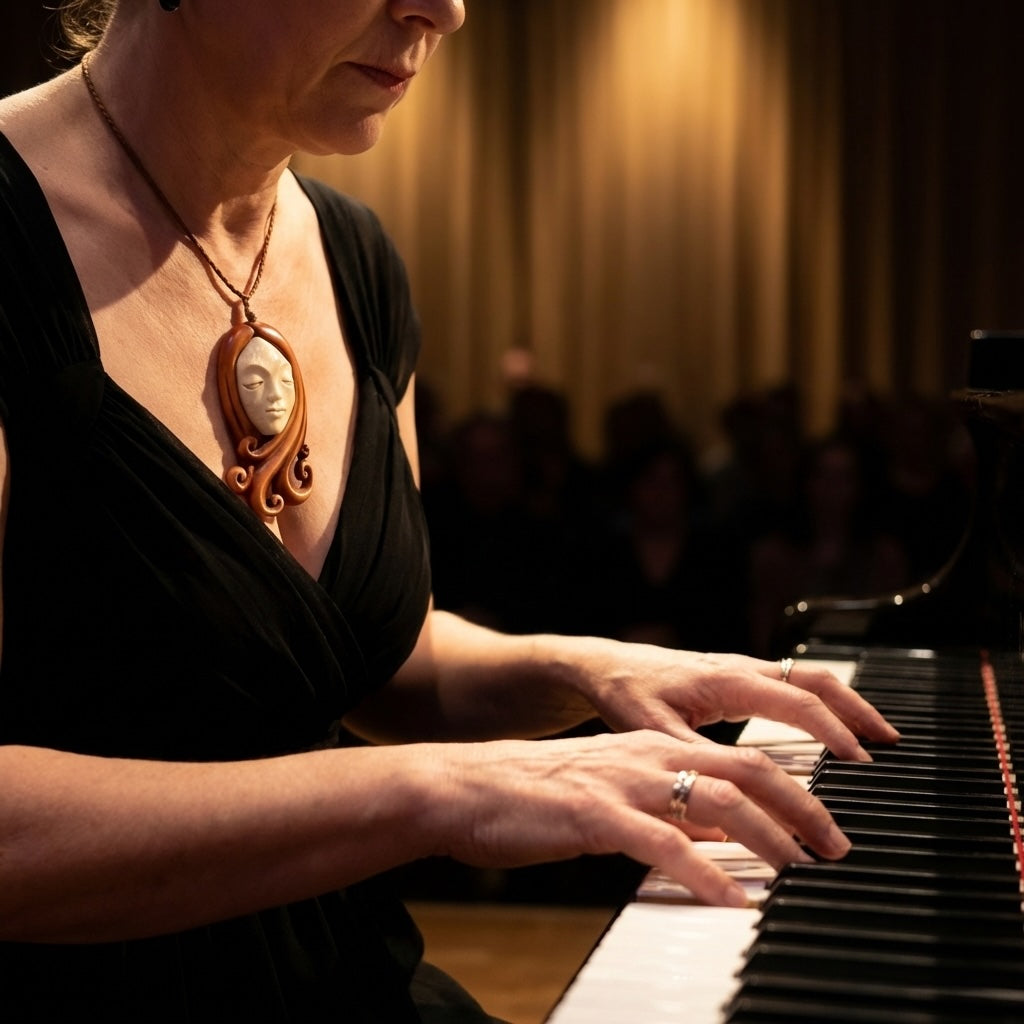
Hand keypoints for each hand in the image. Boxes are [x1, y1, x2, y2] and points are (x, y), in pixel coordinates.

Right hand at [433, 729, 852, 906]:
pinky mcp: (595, 813)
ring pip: (718, 800)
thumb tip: (720, 841)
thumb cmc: (535, 797)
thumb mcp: (614, 797)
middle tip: (837, 846)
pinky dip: (706, 872)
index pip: (743, 758)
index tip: (828, 820)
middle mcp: (647, 756)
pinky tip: (732, 898)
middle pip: (748, 769)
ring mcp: (623, 781)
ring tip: (800, 871)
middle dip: (803, 807)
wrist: (465, 787)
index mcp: (653, 748)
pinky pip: (663, 842)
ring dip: (770, 839)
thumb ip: (666, 812)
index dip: (795, 786)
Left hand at [556, 638, 898, 759]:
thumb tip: (734, 790)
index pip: (797, 702)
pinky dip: (820, 702)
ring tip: (875, 735)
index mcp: (726, 681)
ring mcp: (740, 670)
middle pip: (815, 680)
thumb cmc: (625, 694)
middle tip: (891, 742)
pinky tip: (829, 726)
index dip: (833, 731)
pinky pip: (790, 684)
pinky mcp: (735, 678)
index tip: (860, 761)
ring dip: (844, 703)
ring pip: (806, 678)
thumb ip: (695, 760)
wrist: (604, 667)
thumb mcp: (654, 733)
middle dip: (857, 709)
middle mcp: (740, 669)